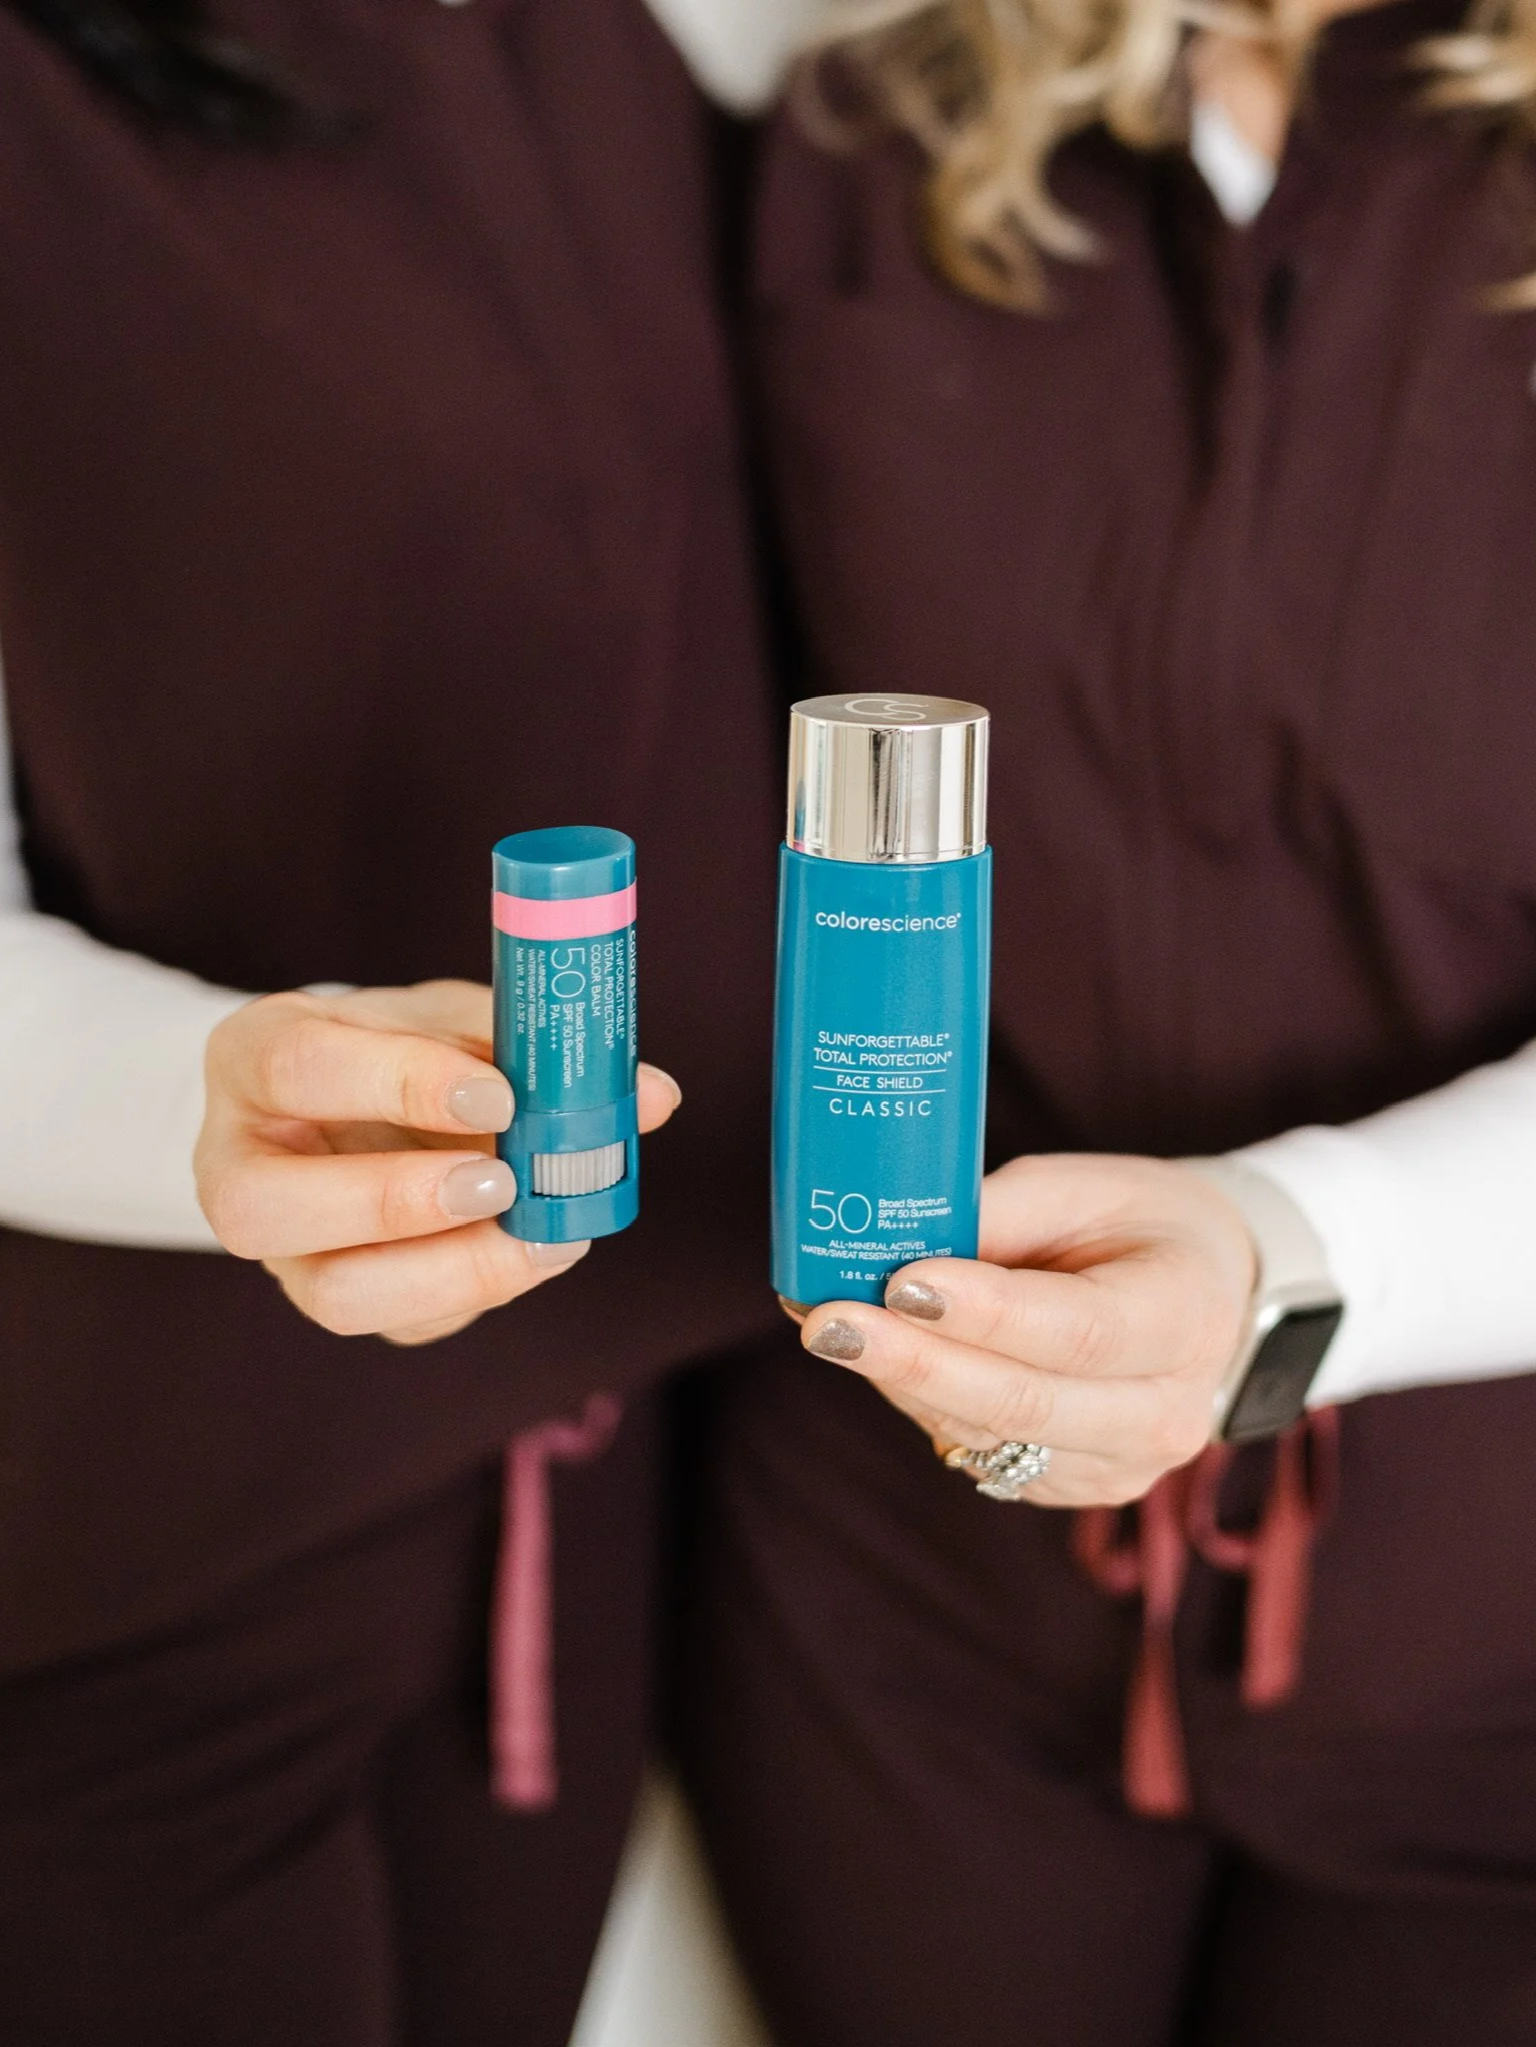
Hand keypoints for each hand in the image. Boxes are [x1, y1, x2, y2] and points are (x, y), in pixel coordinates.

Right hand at [196, 980, 678, 1344]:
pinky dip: (476, 1292)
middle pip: (268, 1210)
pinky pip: (401, 1323)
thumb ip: (526, 1043)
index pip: (300, 1068)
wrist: (350, 1098)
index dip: (400, 1083)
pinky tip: (529, 1252)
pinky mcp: (335, 1298)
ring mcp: (279, 1249)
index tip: (499, 1096)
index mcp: (253, 1057)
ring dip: (449, 1271)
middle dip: (397, 1203)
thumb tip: (652, 1094)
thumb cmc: (393, 1046)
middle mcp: (236, 1163)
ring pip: (333, 1294)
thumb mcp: (442, 1018)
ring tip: (539, 1235)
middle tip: (504, 1182)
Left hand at [799, 1154, 1256, 1506]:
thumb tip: (891, 1235)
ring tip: (826, 1324)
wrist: (1204, 1297)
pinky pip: (979, 1452)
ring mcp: (1121, 1465)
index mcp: (1187, 1316)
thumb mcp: (1085, 1188)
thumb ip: (997, 1215)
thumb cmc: (1139, 1225)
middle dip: (914, 1361)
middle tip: (824, 1321)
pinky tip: (876, 1354)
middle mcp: (1166, 1411)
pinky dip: (920, 1401)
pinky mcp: (1071, 1487)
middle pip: (1024, 1402)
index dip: (986, 1313)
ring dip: (899, 1380)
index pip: (1080, 1331)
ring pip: (989, 1435)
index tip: (901, 1281)